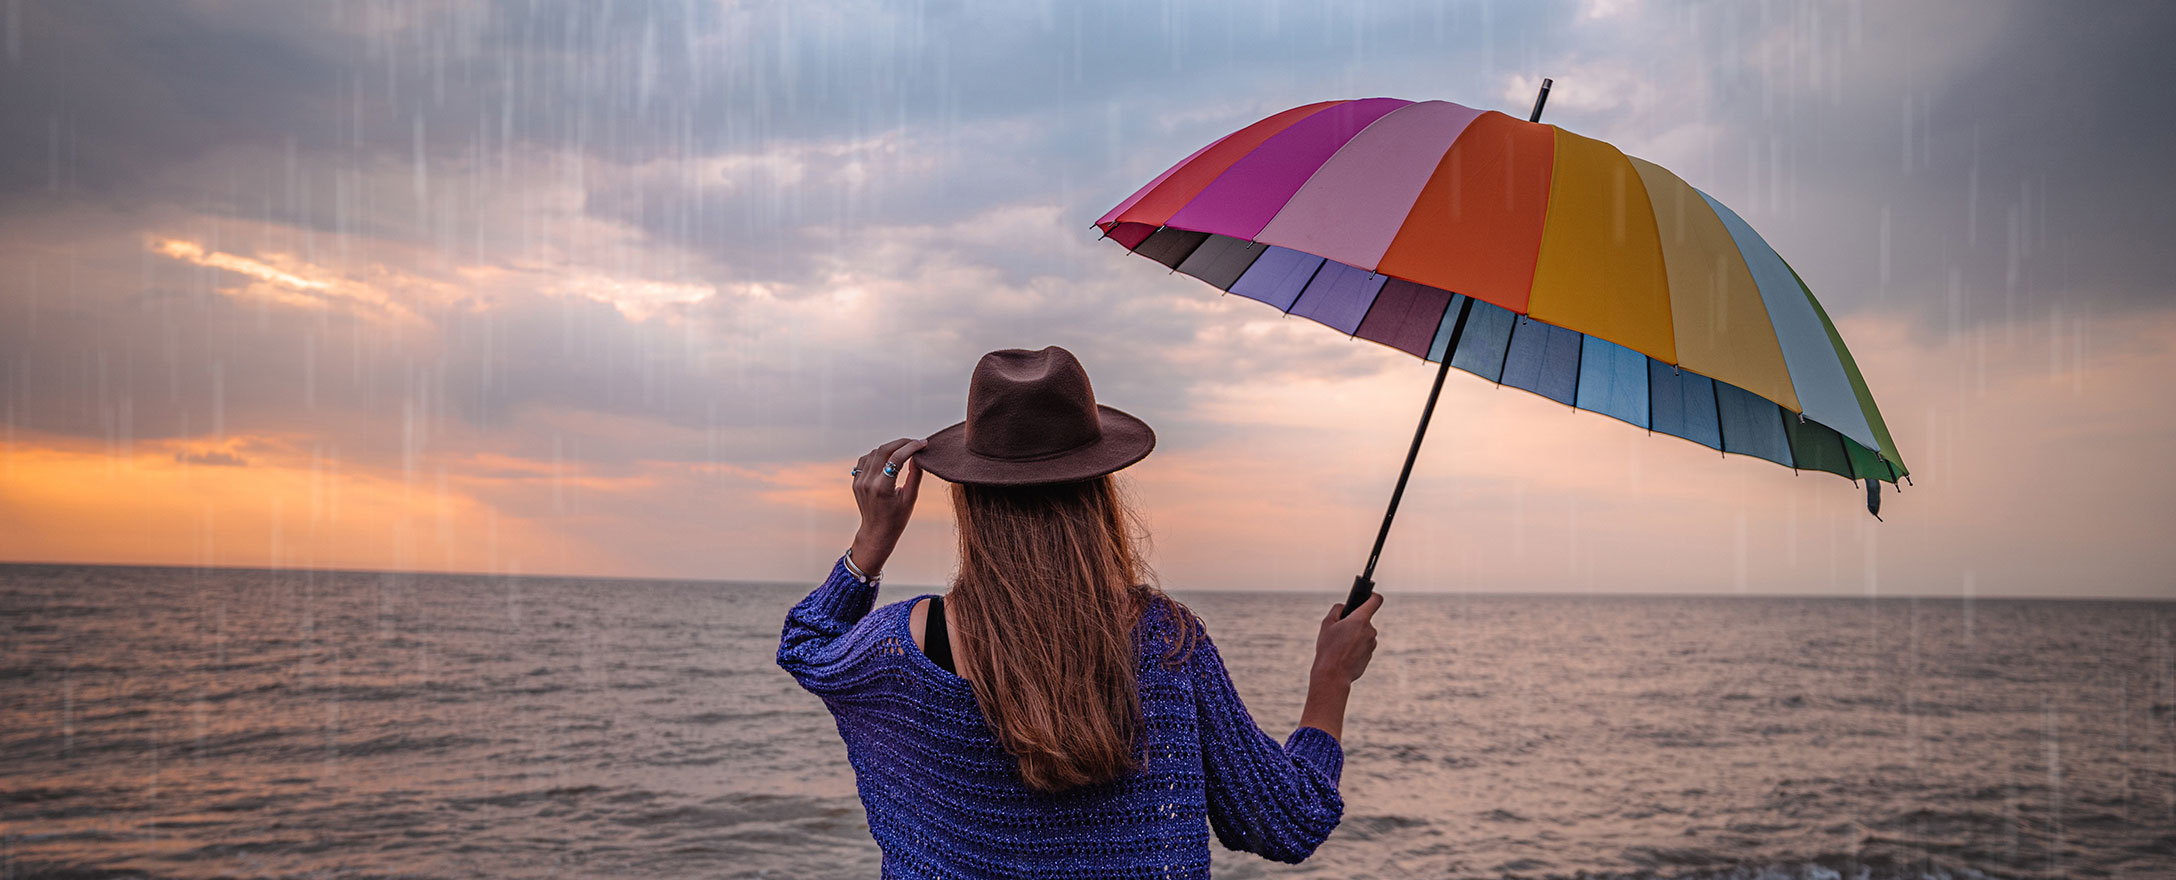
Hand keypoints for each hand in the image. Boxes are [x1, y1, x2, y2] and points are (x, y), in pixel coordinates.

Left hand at [847, 438, 926, 575]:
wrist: (877, 533)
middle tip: (915, 443)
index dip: (911, 447)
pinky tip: (888, 456)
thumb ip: (915, 475)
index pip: (896, 458)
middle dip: (901, 443)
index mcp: (882, 488)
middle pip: (883, 450)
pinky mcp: (856, 481)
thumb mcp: (910, 499)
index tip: (923, 444)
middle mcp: (868, 482)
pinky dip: (877, 454)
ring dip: (890, 447)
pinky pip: (865, 460)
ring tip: (904, 449)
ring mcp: (859, 481)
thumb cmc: (896, 519)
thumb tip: (918, 456)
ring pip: (874, 452)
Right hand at [1311, 592, 1381, 684]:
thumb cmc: (1328, 648)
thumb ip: (1337, 610)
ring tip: (1339, 645)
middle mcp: (1370, 630)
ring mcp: (1372, 644)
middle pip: (1365, 620)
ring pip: (1363, 634)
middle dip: (1354, 622)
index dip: (1372, 596)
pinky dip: (1355, 648)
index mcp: (1360, 619)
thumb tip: (1344, 607)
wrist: (1333, 675)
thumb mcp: (1327, 624)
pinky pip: (1363, 646)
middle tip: (1339, 630)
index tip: (1367, 596)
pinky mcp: (1370, 656)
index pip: (1375, 600)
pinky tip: (1344, 654)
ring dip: (1354, 636)